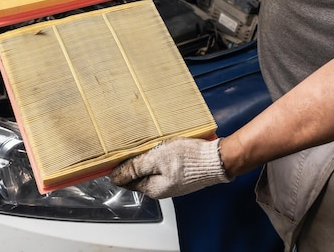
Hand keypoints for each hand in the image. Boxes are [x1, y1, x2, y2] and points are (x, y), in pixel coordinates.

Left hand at [111, 138, 231, 198]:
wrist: (218, 159)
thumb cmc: (189, 159)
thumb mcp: (156, 159)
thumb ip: (135, 168)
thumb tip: (115, 176)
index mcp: (152, 189)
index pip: (127, 180)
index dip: (119, 167)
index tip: (116, 154)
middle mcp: (161, 189)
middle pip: (139, 175)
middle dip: (133, 162)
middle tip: (130, 146)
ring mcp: (172, 182)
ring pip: (152, 169)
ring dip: (147, 158)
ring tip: (146, 143)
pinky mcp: (181, 174)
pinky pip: (164, 166)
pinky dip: (159, 157)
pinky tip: (162, 147)